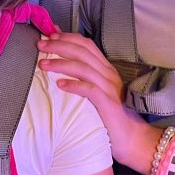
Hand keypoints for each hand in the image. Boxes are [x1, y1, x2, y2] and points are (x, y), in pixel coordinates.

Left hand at [38, 32, 153, 167]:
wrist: (133, 139)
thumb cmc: (111, 116)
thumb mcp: (96, 91)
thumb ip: (82, 76)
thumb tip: (60, 62)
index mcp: (106, 69)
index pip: (86, 44)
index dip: (67, 37)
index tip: (49, 35)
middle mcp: (109, 74)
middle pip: (82, 52)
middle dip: (59, 45)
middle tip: (40, 44)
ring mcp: (110, 88)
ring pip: (84, 67)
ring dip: (61, 63)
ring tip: (43, 64)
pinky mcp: (109, 104)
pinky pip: (90, 90)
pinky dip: (74, 85)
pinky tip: (60, 84)